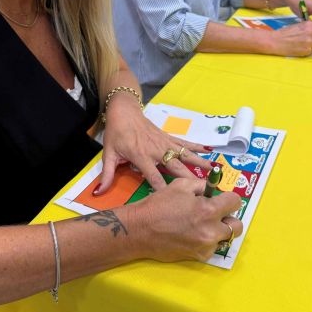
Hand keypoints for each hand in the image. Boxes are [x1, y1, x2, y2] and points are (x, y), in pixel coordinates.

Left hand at [98, 96, 214, 193]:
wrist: (124, 111)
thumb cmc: (116, 134)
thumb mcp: (108, 154)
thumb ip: (106, 174)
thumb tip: (98, 193)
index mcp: (141, 156)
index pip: (153, 176)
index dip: (163, 188)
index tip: (173, 200)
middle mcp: (156, 150)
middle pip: (175, 167)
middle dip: (188, 179)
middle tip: (202, 190)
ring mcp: (164, 143)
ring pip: (184, 154)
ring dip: (199, 162)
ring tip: (213, 171)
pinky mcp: (168, 137)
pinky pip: (184, 142)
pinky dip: (196, 146)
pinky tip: (208, 150)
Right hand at [130, 178, 242, 261]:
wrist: (140, 230)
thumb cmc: (159, 204)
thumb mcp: (180, 185)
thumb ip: (202, 185)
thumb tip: (213, 191)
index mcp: (208, 210)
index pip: (236, 202)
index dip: (228, 198)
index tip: (221, 199)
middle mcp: (211, 230)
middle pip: (237, 225)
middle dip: (229, 217)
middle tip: (215, 213)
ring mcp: (206, 246)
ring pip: (226, 238)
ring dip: (219, 230)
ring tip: (202, 225)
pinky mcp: (198, 257)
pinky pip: (212, 248)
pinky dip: (208, 241)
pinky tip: (193, 235)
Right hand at [269, 20, 311, 55]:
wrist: (276, 41)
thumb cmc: (286, 33)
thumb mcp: (300, 25)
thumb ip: (311, 27)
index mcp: (309, 24)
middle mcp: (311, 32)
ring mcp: (309, 42)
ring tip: (308, 45)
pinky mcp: (306, 51)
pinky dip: (309, 51)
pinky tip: (302, 48)